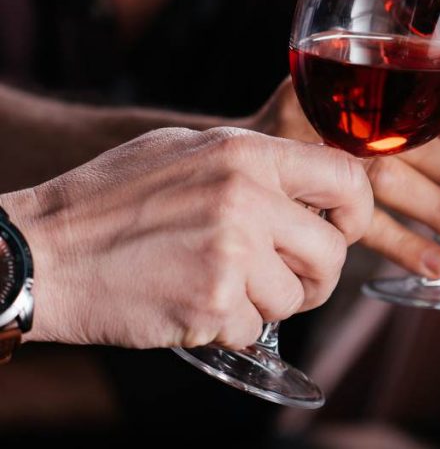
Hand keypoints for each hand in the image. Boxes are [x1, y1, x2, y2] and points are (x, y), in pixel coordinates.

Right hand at [2, 127, 372, 349]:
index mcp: (246, 153)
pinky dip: (229, 327)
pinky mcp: (212, 304)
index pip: (347, 177)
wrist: (41, 252)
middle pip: (332, 252)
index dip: (356, 211)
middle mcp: (247, 199)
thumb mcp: (186, 150)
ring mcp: (232, 254)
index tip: (343, 228)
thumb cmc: (109, 200)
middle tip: (283, 277)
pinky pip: (255, 329)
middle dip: (315, 274)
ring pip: (295, 298)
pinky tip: (190, 302)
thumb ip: (252, 162)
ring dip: (265, 302)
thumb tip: (311, 180)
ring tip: (216, 283)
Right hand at [250, 78, 439, 277]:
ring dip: (438, 212)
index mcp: (334, 75)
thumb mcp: (331, 97)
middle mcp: (315, 110)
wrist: (204, 170)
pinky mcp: (293, 200)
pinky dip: (401, 246)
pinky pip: (353, 227)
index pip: (408, 91)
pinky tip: (435, 263)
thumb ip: (388, 95)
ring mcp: (297, 154)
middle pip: (400, 138)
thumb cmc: (287, 137)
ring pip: (383, 180)